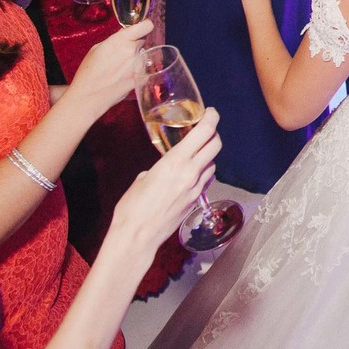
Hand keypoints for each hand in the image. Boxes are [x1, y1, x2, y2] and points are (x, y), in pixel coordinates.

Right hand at [66, 21, 155, 118]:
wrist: (88, 97)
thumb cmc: (88, 73)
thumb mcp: (96, 49)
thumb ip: (115, 40)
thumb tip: (125, 34)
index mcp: (120, 41)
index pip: (145, 26)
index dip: (145, 26)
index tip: (142, 29)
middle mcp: (132, 51)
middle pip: (142, 42)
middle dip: (134, 46)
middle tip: (121, 55)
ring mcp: (138, 65)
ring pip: (143, 56)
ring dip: (136, 60)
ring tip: (119, 69)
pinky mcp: (141, 78)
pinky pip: (143, 69)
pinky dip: (136, 72)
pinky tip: (123, 78)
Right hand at [107, 108, 221, 251]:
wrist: (138, 236)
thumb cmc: (132, 207)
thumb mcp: (142, 178)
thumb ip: (159, 167)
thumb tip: (163, 167)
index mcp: (176, 161)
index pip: (204, 132)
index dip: (211, 118)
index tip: (211, 112)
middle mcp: (191, 173)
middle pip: (216, 145)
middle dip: (213, 134)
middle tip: (205, 130)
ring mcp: (196, 188)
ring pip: (213, 163)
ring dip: (208, 155)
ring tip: (196, 153)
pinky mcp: (196, 201)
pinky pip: (207, 180)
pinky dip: (204, 172)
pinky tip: (193, 173)